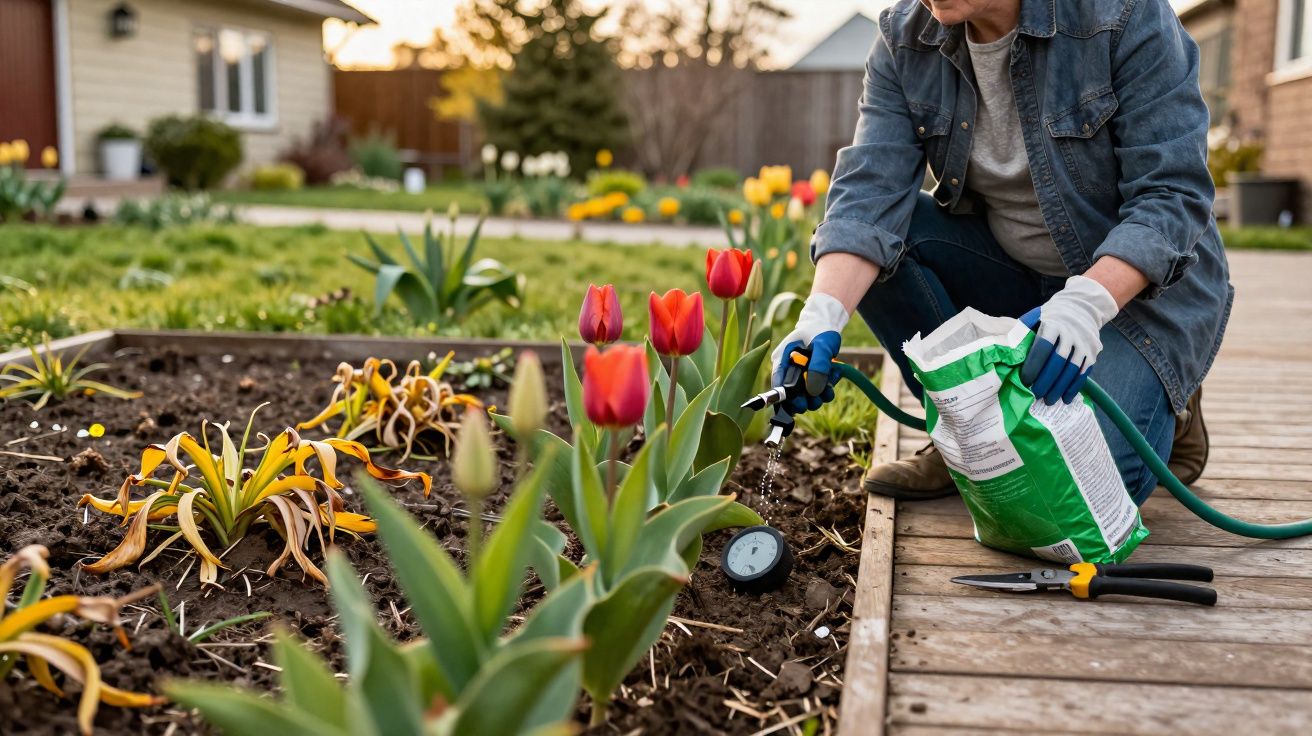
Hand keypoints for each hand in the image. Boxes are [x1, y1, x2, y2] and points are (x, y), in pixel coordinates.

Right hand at [772, 294, 847, 413]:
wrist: (827, 323)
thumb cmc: (821, 331)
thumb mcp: (822, 346)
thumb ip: (818, 367)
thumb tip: (813, 392)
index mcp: (782, 359)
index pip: (777, 383)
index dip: (785, 398)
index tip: (799, 404)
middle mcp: (788, 369)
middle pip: (791, 394)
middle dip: (806, 400)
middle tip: (818, 399)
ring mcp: (799, 374)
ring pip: (805, 395)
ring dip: (819, 395)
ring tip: (831, 384)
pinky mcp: (810, 377)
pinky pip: (816, 390)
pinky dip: (826, 388)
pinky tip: (834, 376)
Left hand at [1019, 275, 1118, 403]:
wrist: (1083, 306)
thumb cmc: (1052, 315)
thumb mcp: (1035, 316)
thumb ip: (1022, 331)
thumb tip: (1007, 350)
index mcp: (1054, 325)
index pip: (1042, 349)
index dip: (1033, 366)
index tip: (1025, 380)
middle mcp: (1071, 335)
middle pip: (1058, 363)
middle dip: (1045, 381)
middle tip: (1035, 395)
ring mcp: (1084, 345)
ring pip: (1071, 371)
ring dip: (1060, 388)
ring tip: (1048, 401)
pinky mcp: (1092, 353)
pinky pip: (1083, 373)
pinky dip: (1074, 387)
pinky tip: (1066, 398)